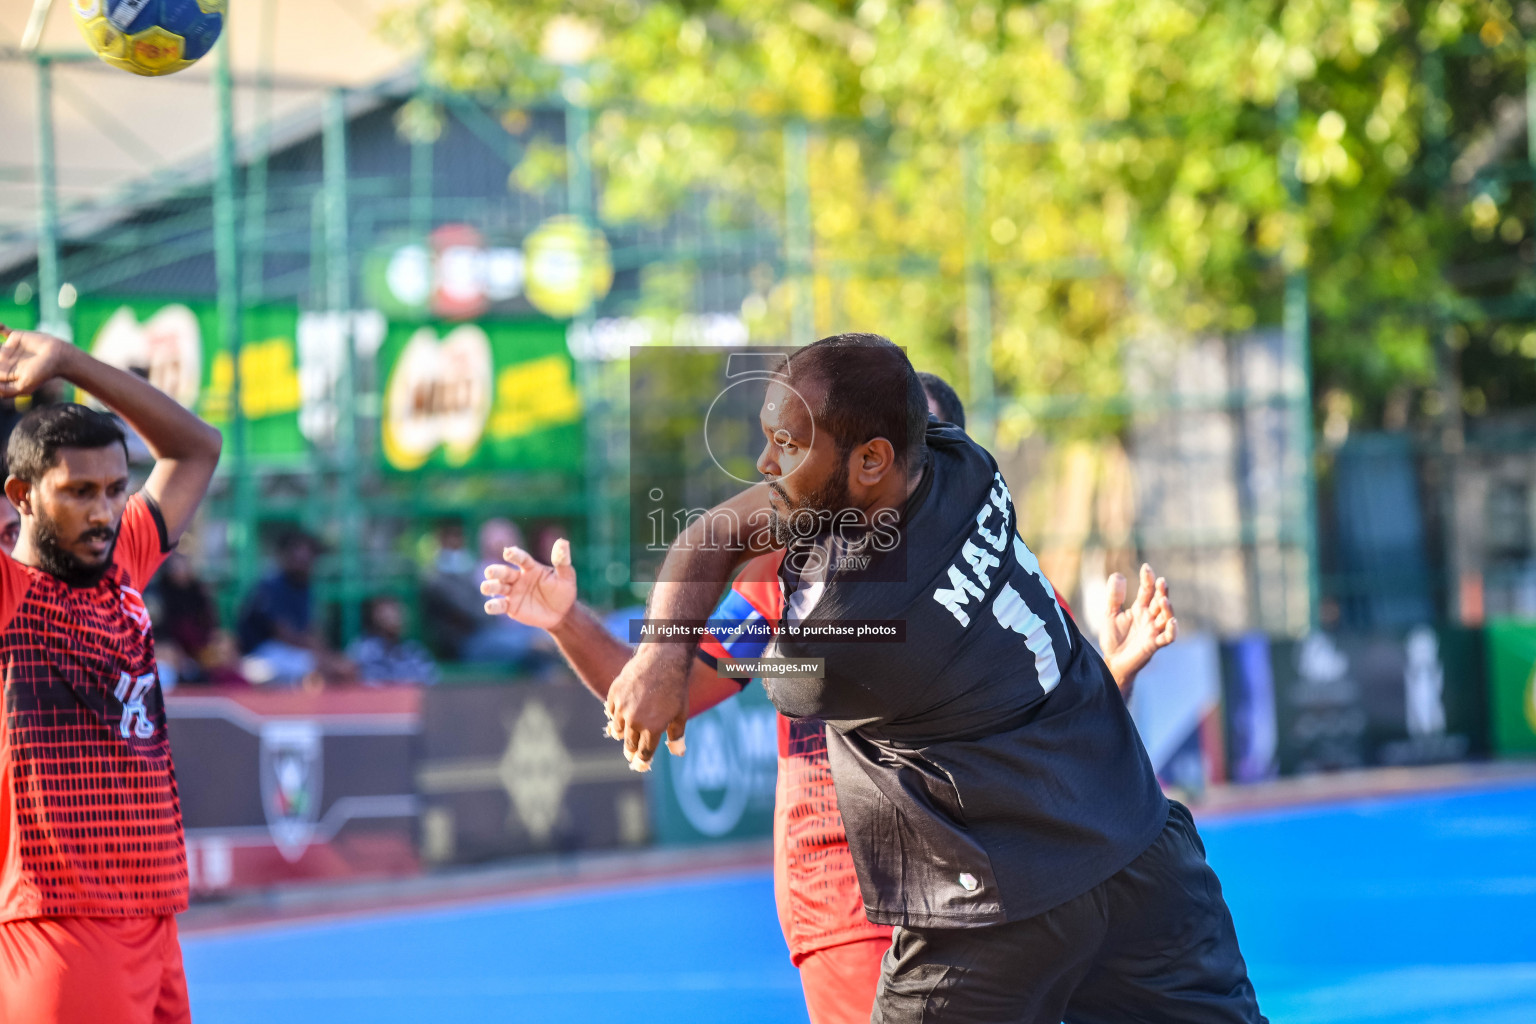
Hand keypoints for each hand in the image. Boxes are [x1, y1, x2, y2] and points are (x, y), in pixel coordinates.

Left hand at [0, 329, 75, 398]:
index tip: (0, 371)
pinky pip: (3, 330)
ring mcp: (10, 348)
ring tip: (4, 352)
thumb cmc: (42, 374)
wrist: (58, 357)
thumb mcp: (23, 387)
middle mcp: (6, 360)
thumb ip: (4, 391)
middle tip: (3, 357)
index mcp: (5, 373)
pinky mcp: (15, 337)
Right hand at [480, 539, 576, 630]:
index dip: (514, 555)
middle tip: (490, 572)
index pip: (520, 558)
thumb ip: (562, 561)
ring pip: (497, 587)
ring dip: (490, 586)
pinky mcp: (510, 607)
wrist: (562, 613)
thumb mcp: (567, 576)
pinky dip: (492, 606)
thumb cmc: (564, 591)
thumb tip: (563, 541)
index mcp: (530, 567)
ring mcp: (512, 592)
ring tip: (486, 587)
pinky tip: (490, 606)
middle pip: (503, 572)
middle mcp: (518, 577)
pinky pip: (498, 605)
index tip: (507, 552)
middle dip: (495, 571)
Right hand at [604, 644, 690, 771]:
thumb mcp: (681, 713)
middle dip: (631, 751)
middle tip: (631, 754)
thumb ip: (677, 735)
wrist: (663, 659)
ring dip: (622, 733)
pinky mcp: (614, 694)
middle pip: (629, 744)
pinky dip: (615, 715)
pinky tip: (620, 714)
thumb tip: (677, 753)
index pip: (644, 752)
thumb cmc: (675, 688)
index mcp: (653, 728)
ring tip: (625, 733)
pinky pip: (611, 712)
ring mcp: (622, 707)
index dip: (642, 761)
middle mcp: (635, 720)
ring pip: (618, 729)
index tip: (640, 765)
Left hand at [1101, 563, 1176, 695]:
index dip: (1148, 579)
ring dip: (1167, 609)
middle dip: (1161, 591)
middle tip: (1161, 581)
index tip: (1146, 567)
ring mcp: (1153, 631)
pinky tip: (1172, 621)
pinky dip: (1171, 631)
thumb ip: (1114, 597)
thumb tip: (1117, 574)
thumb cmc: (1113, 638)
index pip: (1147, 591)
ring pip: (1166, 617)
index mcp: (1140, 609)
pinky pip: (1167, 638)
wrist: (1112, 661)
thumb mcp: (1110, 614)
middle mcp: (1149, 618)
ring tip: (1163, 599)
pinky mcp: (1153, 645)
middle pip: (1160, 601)